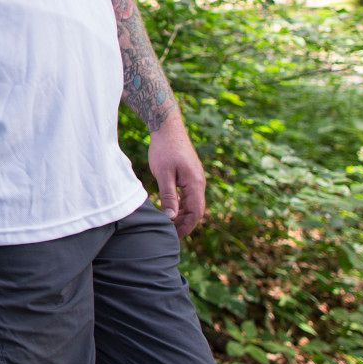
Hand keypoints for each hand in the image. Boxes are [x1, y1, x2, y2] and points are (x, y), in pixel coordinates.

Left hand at [148, 122, 206, 238]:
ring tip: (169, 225)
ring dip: (183, 215)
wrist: (167, 127)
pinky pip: (189, 195)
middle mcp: (199, 182)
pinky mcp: (190, 174)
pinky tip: (170, 210)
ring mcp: (195, 178)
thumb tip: (171, 217)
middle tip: (169, 234)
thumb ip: (168, 196)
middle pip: (196, 210)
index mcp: (195, 183)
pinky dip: (181, 205)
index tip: (174, 237)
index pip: (196, 212)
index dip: (186, 227)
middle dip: (185, 224)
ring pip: (192, 203)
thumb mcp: (163, 174)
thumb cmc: (164, 149)